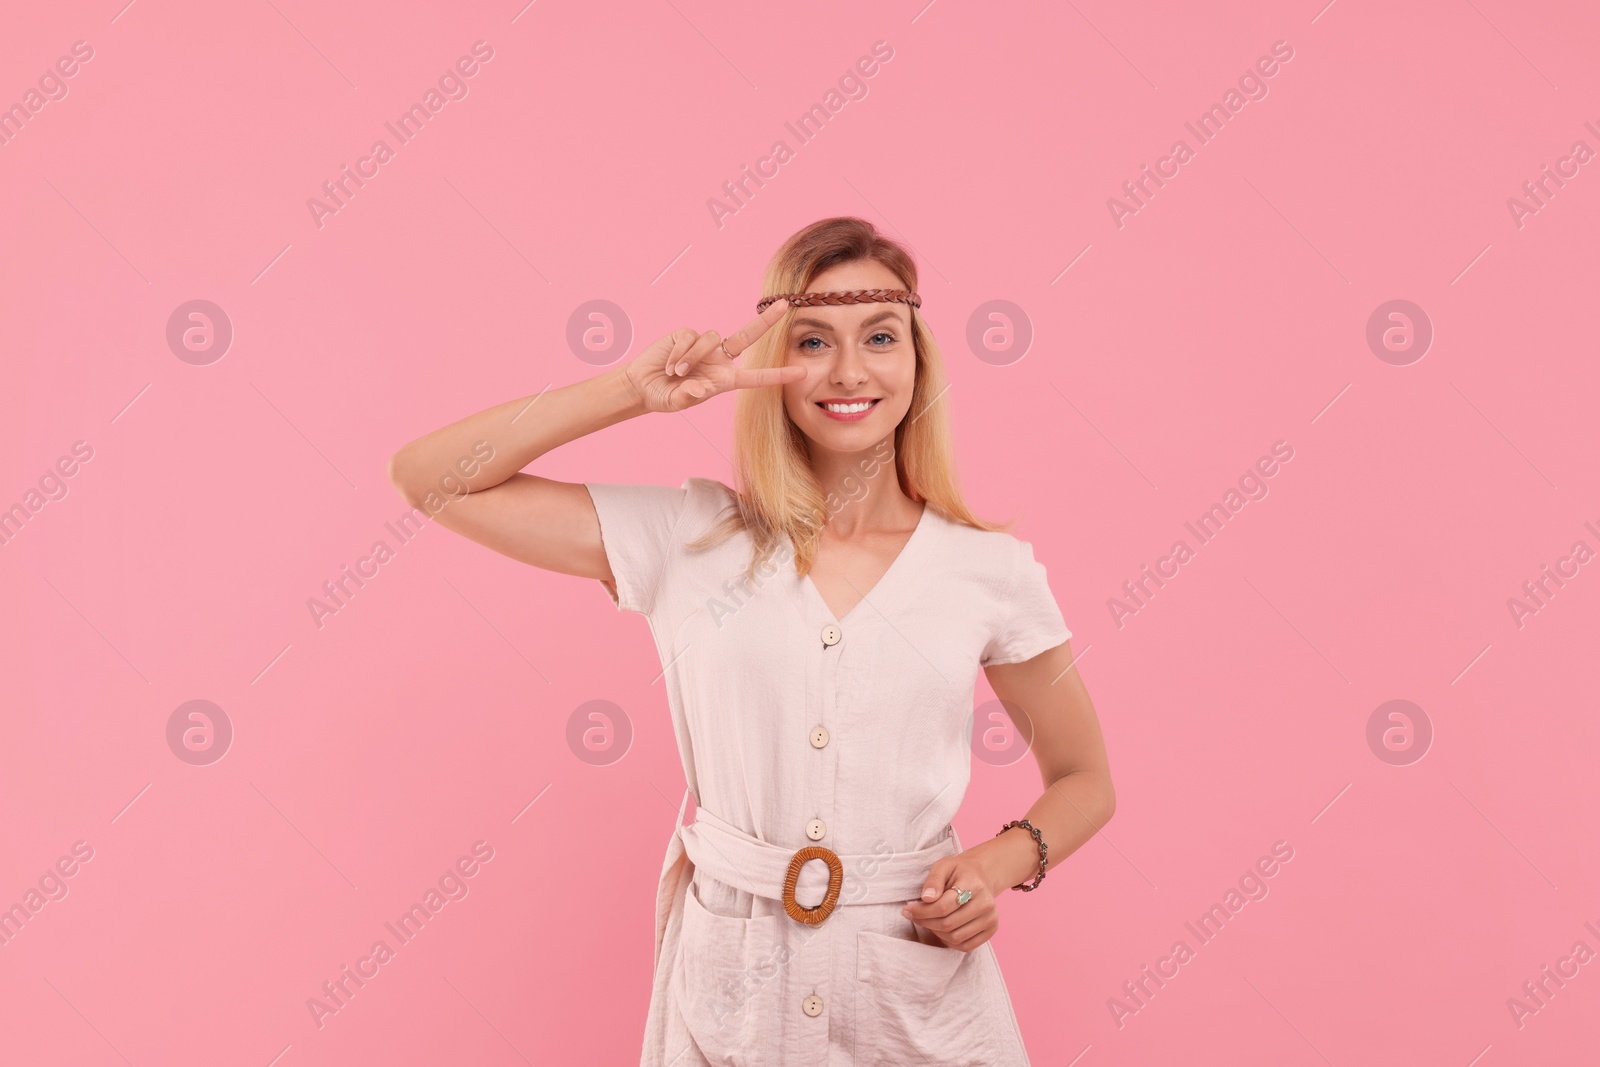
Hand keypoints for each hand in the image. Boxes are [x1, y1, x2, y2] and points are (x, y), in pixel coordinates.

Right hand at [623, 299, 804, 413]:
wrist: (642, 385)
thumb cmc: (665, 397)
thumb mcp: (678, 402)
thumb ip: (689, 397)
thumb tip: (700, 387)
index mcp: (725, 380)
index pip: (757, 377)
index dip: (779, 375)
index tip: (803, 372)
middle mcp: (719, 359)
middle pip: (748, 336)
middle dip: (766, 320)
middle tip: (786, 304)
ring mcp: (704, 345)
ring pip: (711, 337)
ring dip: (693, 356)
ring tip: (677, 372)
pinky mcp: (686, 334)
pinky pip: (690, 336)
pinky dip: (680, 352)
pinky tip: (670, 364)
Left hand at [899, 848, 1003, 952]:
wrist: (980, 878)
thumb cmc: (958, 872)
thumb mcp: (943, 866)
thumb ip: (933, 880)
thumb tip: (926, 898)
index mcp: (974, 884)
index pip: (944, 906)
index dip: (922, 911)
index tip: (908, 909)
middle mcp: (986, 903)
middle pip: (948, 924)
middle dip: (926, 922)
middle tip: (914, 916)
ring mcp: (990, 918)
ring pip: (955, 937)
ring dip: (936, 932)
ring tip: (928, 921)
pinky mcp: (991, 930)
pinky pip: (965, 946)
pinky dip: (949, 941)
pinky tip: (941, 930)